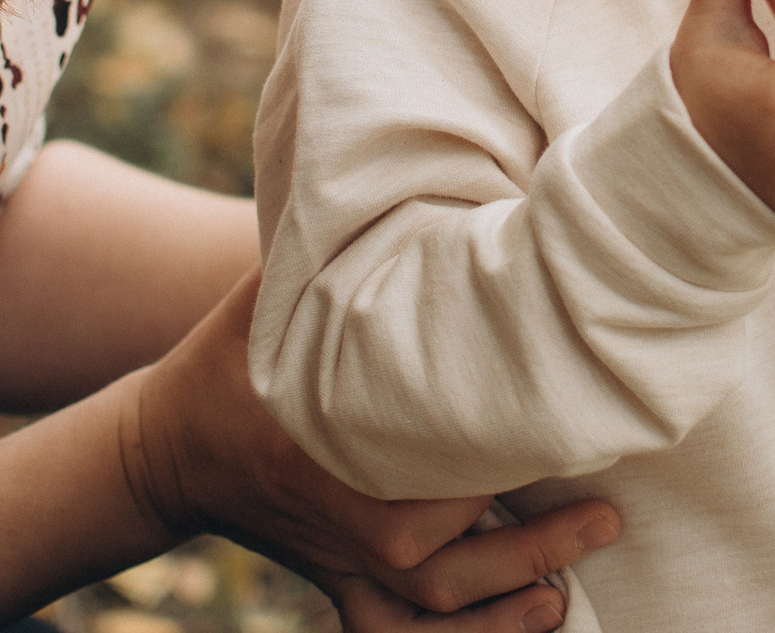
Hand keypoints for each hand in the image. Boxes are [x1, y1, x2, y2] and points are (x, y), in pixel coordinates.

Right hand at [123, 271, 620, 631]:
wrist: (166, 447)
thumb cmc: (229, 359)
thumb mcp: (267, 295)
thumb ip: (332, 249)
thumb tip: (398, 185)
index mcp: (328, 441)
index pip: (438, 450)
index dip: (511, 442)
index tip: (570, 420)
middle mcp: (342, 516)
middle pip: (450, 545)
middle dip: (535, 537)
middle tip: (608, 509)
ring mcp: (341, 559)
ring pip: (437, 604)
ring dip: (510, 600)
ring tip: (575, 578)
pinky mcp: (339, 582)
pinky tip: (526, 620)